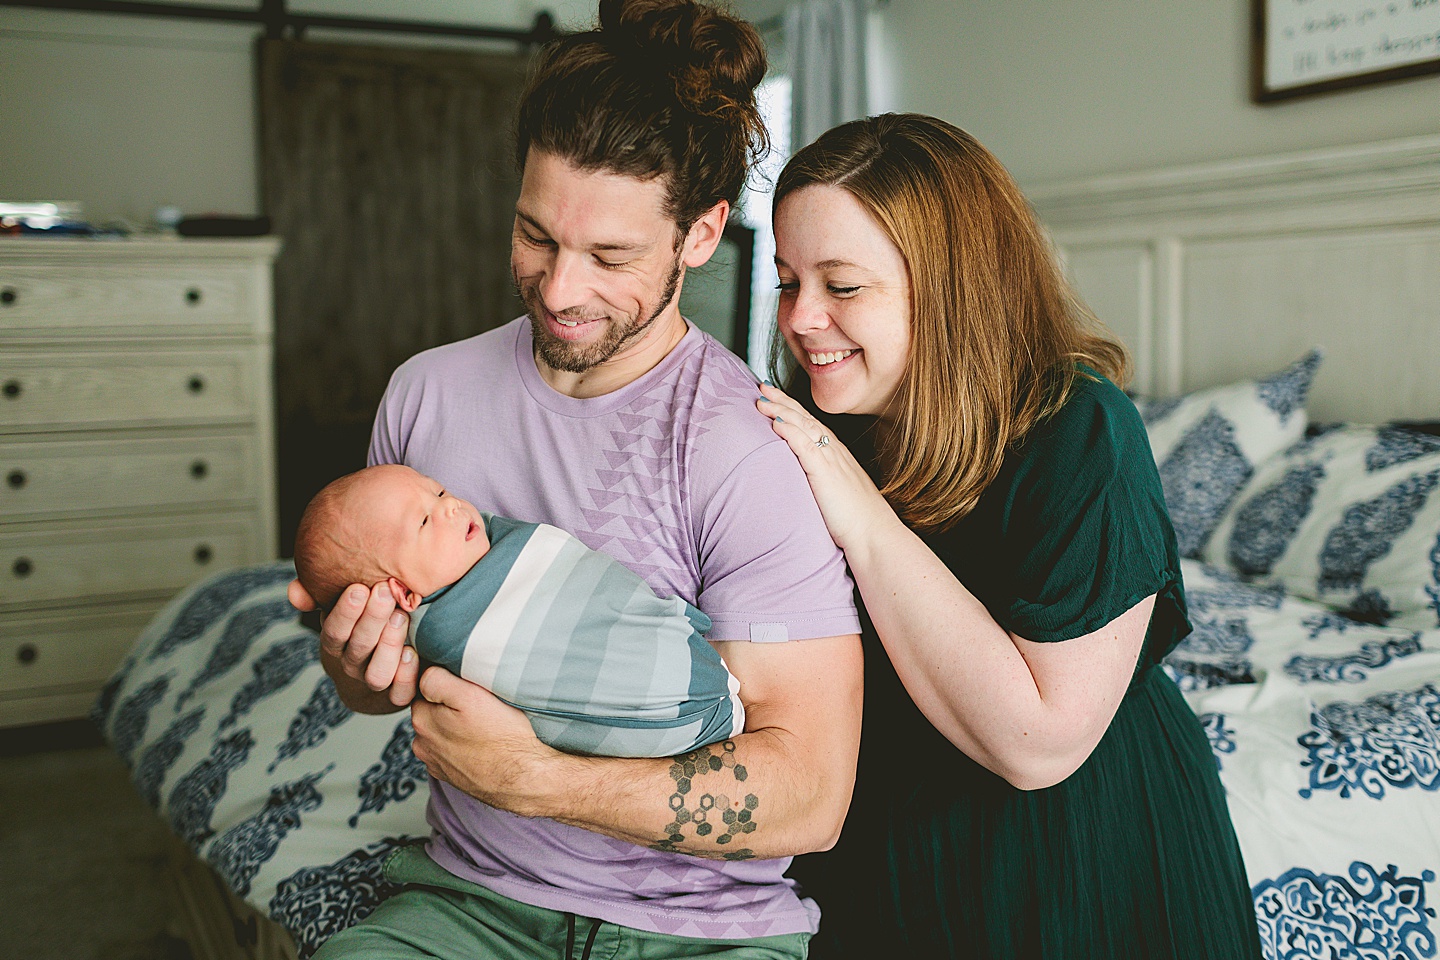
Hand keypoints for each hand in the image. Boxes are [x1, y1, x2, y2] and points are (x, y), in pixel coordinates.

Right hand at [291, 578, 418, 710]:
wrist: (369, 677)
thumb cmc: (356, 630)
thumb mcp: (337, 611)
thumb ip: (316, 597)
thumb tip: (294, 591)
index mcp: (335, 645)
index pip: (334, 632)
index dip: (345, 612)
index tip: (359, 588)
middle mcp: (352, 666)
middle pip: (359, 647)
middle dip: (372, 618)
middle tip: (386, 593)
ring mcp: (373, 682)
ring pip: (377, 674)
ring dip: (389, 645)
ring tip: (401, 617)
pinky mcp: (395, 696)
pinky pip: (400, 694)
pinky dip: (406, 675)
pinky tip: (412, 652)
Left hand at [411, 667, 563, 816]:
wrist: (524, 779)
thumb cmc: (502, 736)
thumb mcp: (471, 695)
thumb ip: (438, 681)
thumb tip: (424, 674)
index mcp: (422, 720)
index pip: (424, 689)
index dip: (447, 684)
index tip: (468, 690)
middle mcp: (423, 744)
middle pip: (431, 711)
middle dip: (449, 707)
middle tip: (479, 708)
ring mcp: (437, 763)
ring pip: (442, 733)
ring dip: (455, 728)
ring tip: (483, 727)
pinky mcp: (452, 776)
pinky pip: (452, 752)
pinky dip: (463, 747)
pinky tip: (482, 745)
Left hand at [757, 383, 898, 551]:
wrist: (873, 533)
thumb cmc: (856, 519)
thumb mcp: (836, 492)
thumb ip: (820, 480)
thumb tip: (803, 480)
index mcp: (836, 454)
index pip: (810, 424)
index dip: (792, 409)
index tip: (775, 398)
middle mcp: (834, 451)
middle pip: (805, 418)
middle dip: (782, 401)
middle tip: (762, 387)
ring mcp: (830, 459)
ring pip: (803, 426)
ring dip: (781, 411)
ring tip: (762, 400)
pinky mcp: (825, 472)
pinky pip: (805, 446)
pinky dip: (790, 432)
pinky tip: (776, 423)